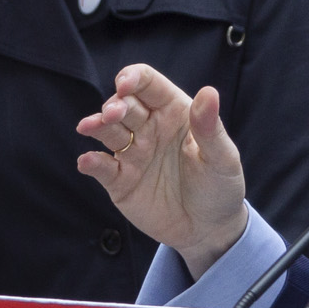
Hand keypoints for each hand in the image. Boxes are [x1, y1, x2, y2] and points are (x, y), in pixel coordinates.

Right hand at [76, 64, 248, 274]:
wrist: (209, 229)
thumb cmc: (219, 186)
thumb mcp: (222, 158)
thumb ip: (210, 127)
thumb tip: (209, 91)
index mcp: (173, 112)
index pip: (148, 84)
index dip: (132, 78)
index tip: (124, 83)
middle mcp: (148, 127)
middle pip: (123, 105)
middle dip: (114, 105)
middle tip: (113, 114)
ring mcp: (132, 153)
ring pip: (107, 131)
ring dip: (97, 126)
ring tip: (89, 127)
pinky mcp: (120, 181)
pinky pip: (102, 167)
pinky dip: (91, 163)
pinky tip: (87, 162)